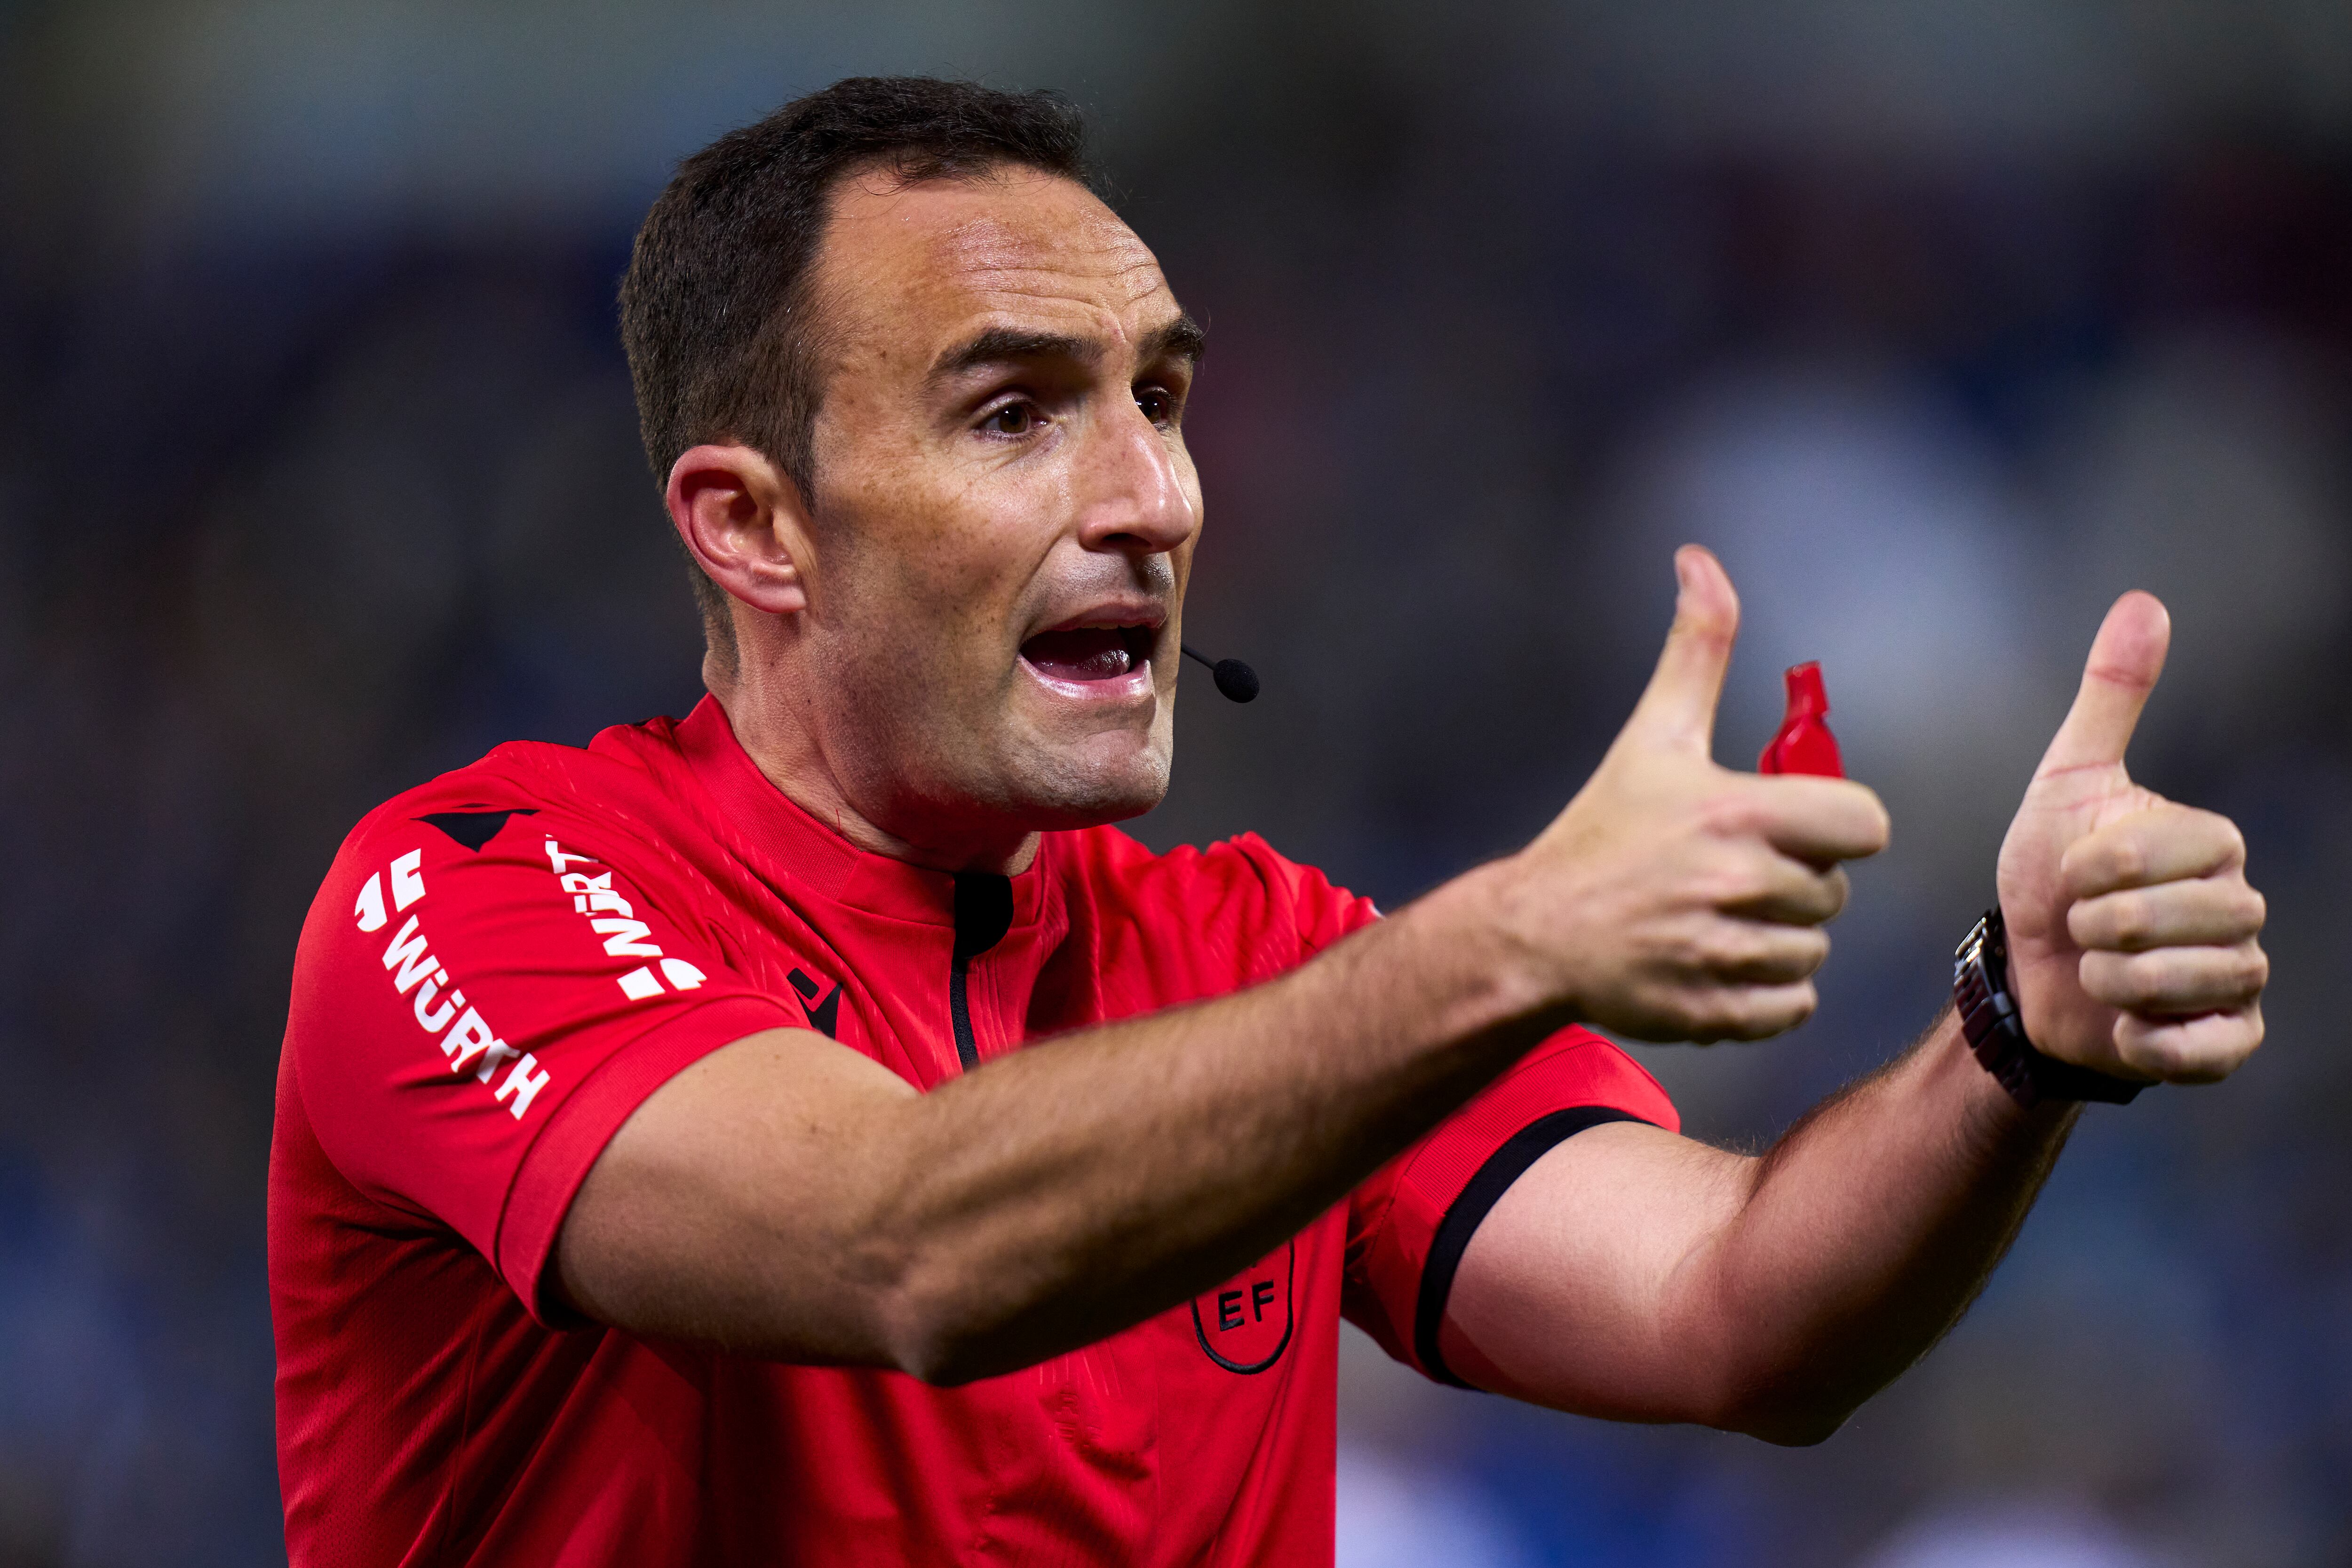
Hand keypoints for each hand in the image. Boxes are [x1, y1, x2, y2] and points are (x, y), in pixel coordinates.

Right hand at [1492, 546, 1890, 1042]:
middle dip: (1795, 883)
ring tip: (1717, 921)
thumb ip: (1696, 648)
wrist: (1535, 932)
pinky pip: (1794, 1007)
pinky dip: (1765, 995)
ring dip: (1778, 939)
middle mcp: (1738, 884)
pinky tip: (1716, 964)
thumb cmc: (1601, 834)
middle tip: (1730, 875)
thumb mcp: (1654, 735)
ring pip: (1814, 951)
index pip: (1865, 825)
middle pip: (1834, 892)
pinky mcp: (1718, 1011)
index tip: (1789, 825)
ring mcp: (1727, 953)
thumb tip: (1699, 559)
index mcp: (1737, 813)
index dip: (1835, 825)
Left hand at [1996, 593, 2266, 1081]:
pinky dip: (2148, 1040)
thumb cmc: (2047, 874)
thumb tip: (2144, 602)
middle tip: (2077, 928)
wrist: (2025, 971)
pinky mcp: (2227, 1041)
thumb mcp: (2066, 780)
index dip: (2095, 869)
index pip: (2163, 852)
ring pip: (2182, 981)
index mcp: (2213, 844)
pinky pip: (2203, 1050)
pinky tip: (2123, 1023)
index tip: (2071, 875)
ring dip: (2111, 979)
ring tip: (2093, 970)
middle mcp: (2241, 908)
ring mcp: (2241, 978)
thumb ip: (2110, 698)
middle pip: (2172, 919)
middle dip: (2095, 926)